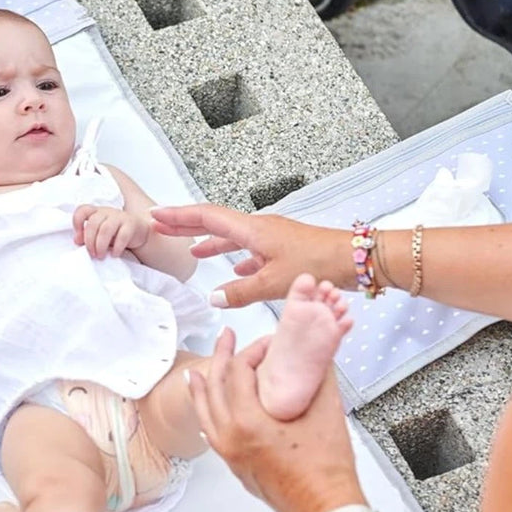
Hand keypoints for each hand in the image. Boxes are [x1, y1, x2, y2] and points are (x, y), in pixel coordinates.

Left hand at [73, 205, 149, 258]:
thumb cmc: (115, 233)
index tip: (78, 239)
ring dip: (101, 245)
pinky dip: (117, 247)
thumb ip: (88, 235)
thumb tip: (77, 241)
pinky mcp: (131, 224)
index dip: (77, 223)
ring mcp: (120, 217)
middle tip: (92, 253)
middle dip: (90, 241)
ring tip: (101, 256)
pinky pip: (122, 235)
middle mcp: (107, 212)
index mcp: (97, 212)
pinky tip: (114, 254)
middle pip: (93, 223)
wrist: (139, 231)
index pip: (83, 210)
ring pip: (106, 229)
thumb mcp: (99, 233)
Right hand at [151, 205, 346, 306]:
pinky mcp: (282, 249)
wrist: (355, 258)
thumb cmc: (319, 263)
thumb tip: (213, 297)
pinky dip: (235, 257)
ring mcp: (271, 238)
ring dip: (210, 242)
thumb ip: (240, 292)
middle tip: (161, 224)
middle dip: (186, 224)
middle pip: (215, 222)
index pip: (206, 217)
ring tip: (190, 248)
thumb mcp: (274, 282)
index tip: (156, 214)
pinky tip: (234, 271)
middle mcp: (259, 229)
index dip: (179, 216)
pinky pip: (250, 250)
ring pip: (232, 237)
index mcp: (252, 230)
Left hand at [187, 328, 363, 511]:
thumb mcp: (327, 413)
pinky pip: (213, 434)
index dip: (252, 350)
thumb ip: (319, 377)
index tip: (267, 342)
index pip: (238, 372)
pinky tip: (210, 410)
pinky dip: (209, 415)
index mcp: (248, 423)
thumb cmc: (327, 471)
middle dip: (220, 357)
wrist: (327, 510)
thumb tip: (318, 353)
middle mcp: (231, 438)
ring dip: (203, 388)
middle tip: (225, 337)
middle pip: (214, 387)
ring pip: (206, 413)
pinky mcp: (236, 466)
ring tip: (198, 372)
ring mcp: (230, 454)